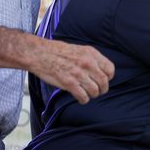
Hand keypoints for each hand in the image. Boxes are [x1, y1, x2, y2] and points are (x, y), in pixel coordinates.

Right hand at [0, 27, 114, 104]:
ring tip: (88, 95)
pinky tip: (81, 98)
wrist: (40, 54)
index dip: (109, 77)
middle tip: (98, 91)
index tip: (105, 80)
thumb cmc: (58, 51)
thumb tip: (101, 70)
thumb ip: (91, 59)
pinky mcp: (69, 83)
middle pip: (104, 82)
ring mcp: (78, 74)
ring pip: (95, 91)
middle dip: (102, 89)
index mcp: (91, 54)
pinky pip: (83, 96)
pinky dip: (84, 100)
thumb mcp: (79, 49)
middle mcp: (87, 63)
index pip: (110, 69)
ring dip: (93, 95)